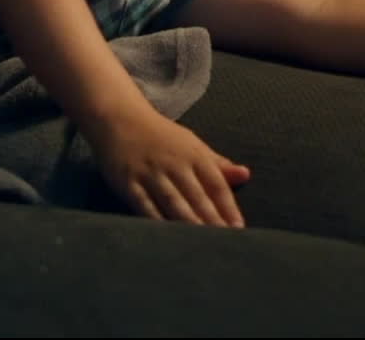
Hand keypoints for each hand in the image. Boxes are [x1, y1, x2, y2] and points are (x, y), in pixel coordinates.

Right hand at [86, 107, 251, 227]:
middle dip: (212, 221)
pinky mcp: (129, 184)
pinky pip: (145, 206)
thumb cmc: (161, 136)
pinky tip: (166, 237)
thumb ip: (218, 164)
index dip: (228, 208)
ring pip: (173, 202)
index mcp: (194, 155)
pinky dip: (156, 222)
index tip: (239, 229)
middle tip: (224, 243)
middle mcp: (175, 165)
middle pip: (197, 197)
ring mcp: (151, 174)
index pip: (217, 185)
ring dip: (188, 223)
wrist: (119, 119)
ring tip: (201, 245)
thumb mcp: (192, 144)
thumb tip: (246, 175)